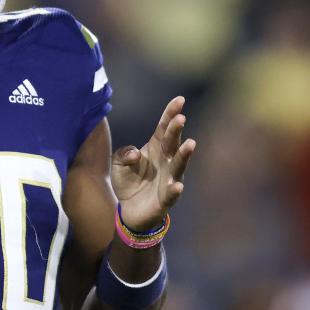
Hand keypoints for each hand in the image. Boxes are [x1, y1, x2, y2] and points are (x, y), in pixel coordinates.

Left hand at [112, 96, 195, 230]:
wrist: (129, 209)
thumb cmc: (129, 181)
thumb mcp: (118, 163)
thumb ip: (123, 154)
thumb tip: (136, 154)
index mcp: (156, 148)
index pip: (164, 128)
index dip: (171, 114)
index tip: (179, 100)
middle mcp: (166, 161)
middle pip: (172, 143)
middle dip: (177, 131)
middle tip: (180, 118)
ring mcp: (169, 179)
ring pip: (178, 165)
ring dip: (184, 155)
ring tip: (190, 144)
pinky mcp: (166, 198)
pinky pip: (172, 193)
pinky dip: (175, 189)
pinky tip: (178, 185)